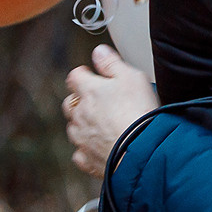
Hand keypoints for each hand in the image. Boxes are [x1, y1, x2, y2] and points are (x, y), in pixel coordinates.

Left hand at [65, 44, 157, 177]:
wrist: (141, 150)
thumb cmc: (139, 112)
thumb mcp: (131, 77)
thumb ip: (111, 62)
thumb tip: (98, 51)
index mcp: (88, 91)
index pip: (75, 76)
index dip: (83, 74)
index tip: (92, 75)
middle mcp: (79, 114)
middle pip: (69, 103)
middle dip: (79, 100)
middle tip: (98, 101)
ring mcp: (81, 138)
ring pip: (74, 128)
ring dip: (83, 125)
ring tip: (103, 125)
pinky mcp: (87, 159)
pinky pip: (81, 153)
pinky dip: (87, 150)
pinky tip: (100, 148)